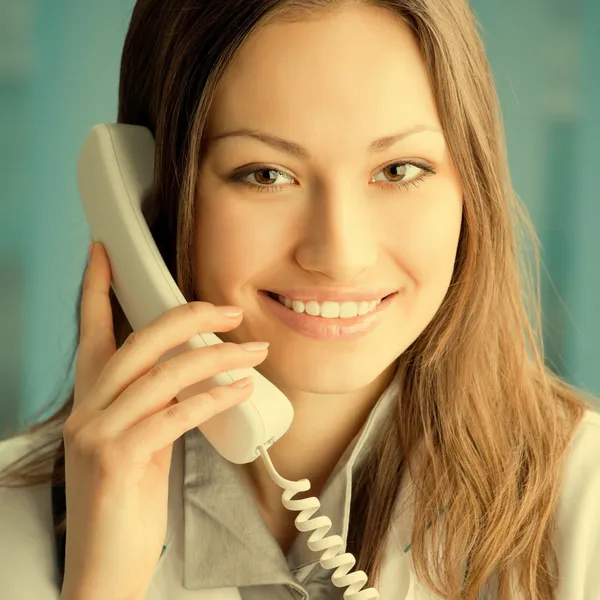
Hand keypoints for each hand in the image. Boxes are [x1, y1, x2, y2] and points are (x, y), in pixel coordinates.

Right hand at [60, 242, 268, 599]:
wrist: (105, 564)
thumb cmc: (127, 501)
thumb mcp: (140, 442)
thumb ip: (157, 406)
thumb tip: (197, 375)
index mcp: (92, 402)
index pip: (91, 332)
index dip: (96, 289)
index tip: (105, 253)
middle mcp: (88, 410)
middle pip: (138, 343)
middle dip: (186, 318)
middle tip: (228, 310)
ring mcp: (97, 434)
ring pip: (161, 375)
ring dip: (216, 359)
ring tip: (254, 352)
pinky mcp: (117, 461)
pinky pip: (173, 415)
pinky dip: (213, 398)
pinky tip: (242, 388)